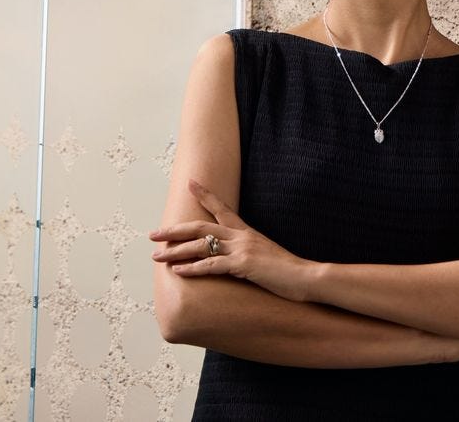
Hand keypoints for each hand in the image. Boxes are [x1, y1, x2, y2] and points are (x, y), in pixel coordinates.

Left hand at [148, 179, 312, 301]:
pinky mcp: (243, 265)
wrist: (306, 277)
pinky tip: (178, 271)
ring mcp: (241, 249)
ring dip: (175, 252)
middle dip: (173, 230)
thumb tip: (235, 258)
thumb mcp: (265, 254)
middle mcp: (240, 236)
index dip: (204, 194)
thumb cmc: (287, 270)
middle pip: (199, 227)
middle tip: (153, 234)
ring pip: (200, 246)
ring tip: (157, 256)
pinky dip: (193, 268)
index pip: (221, 207)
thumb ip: (248, 252)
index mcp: (245, 231)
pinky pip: (212, 265)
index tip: (190, 182)